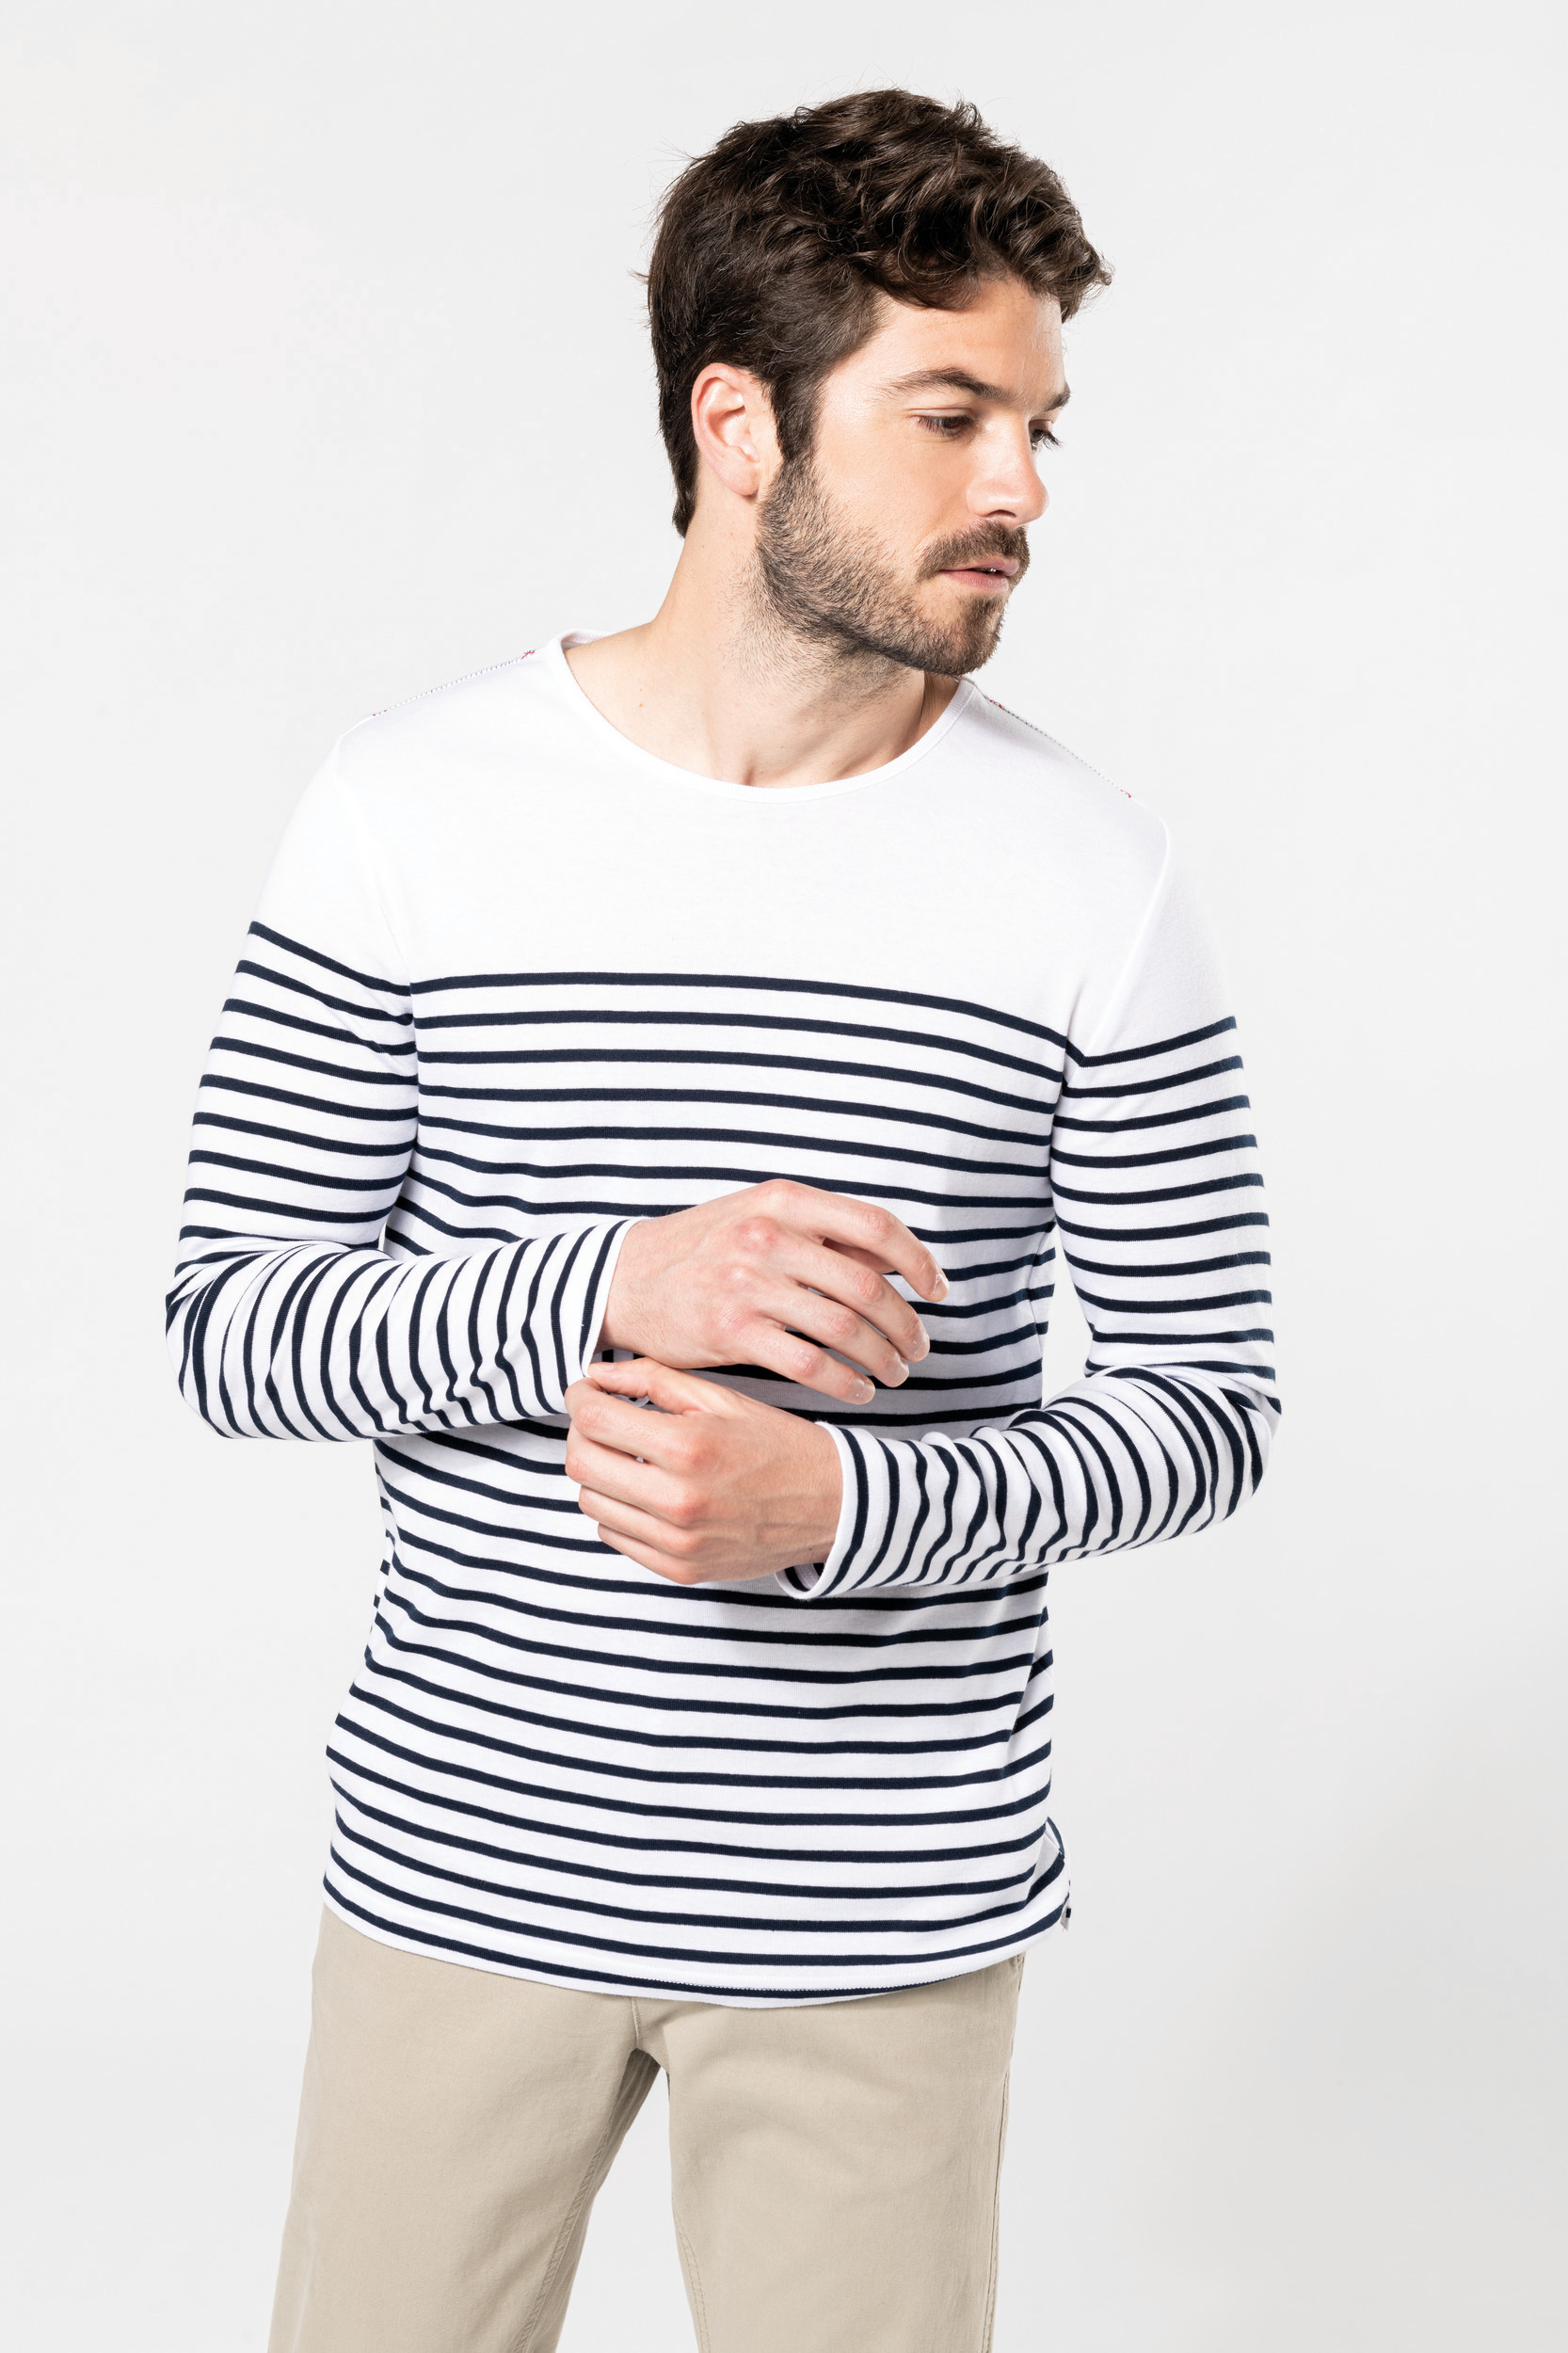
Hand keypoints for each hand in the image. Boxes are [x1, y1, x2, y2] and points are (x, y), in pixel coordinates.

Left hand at [564, 1357, 842, 1584]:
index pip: (594, 1420)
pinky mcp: (680, 1570)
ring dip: (598, 1473)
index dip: (580, 1397)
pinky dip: (618, 1509)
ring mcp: (677, 1542)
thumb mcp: (723, 1399)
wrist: (834, 1506)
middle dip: (582, 1433)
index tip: (587, 1390)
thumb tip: (597, 1374)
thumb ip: (655, 1380)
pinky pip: (615, 1537)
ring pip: (591, 1503)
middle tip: (602, 1419)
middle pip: (581, 1463)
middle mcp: (677, 1500)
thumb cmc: (779, 1445)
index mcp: (688, 1447)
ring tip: (627, 1454)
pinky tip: (644, 1489)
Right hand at [599, 1179, 947, 1406]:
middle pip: (867, 1285)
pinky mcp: (730, 1330)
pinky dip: (845, 1382)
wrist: (624, 1278)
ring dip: (882, 1357)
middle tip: (919, 1346)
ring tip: (895, 1372)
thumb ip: (824, 1234)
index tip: (936, 1291)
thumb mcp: (760, 1216)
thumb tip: (898, 1259)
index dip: (918, 1261)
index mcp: (784, 1200)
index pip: (876, 1226)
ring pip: (844, 1328)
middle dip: (905, 1323)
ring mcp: (747, 1284)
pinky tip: (857, 1390)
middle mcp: (768, 1235)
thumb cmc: (703, 1249)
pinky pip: (809, 1364)